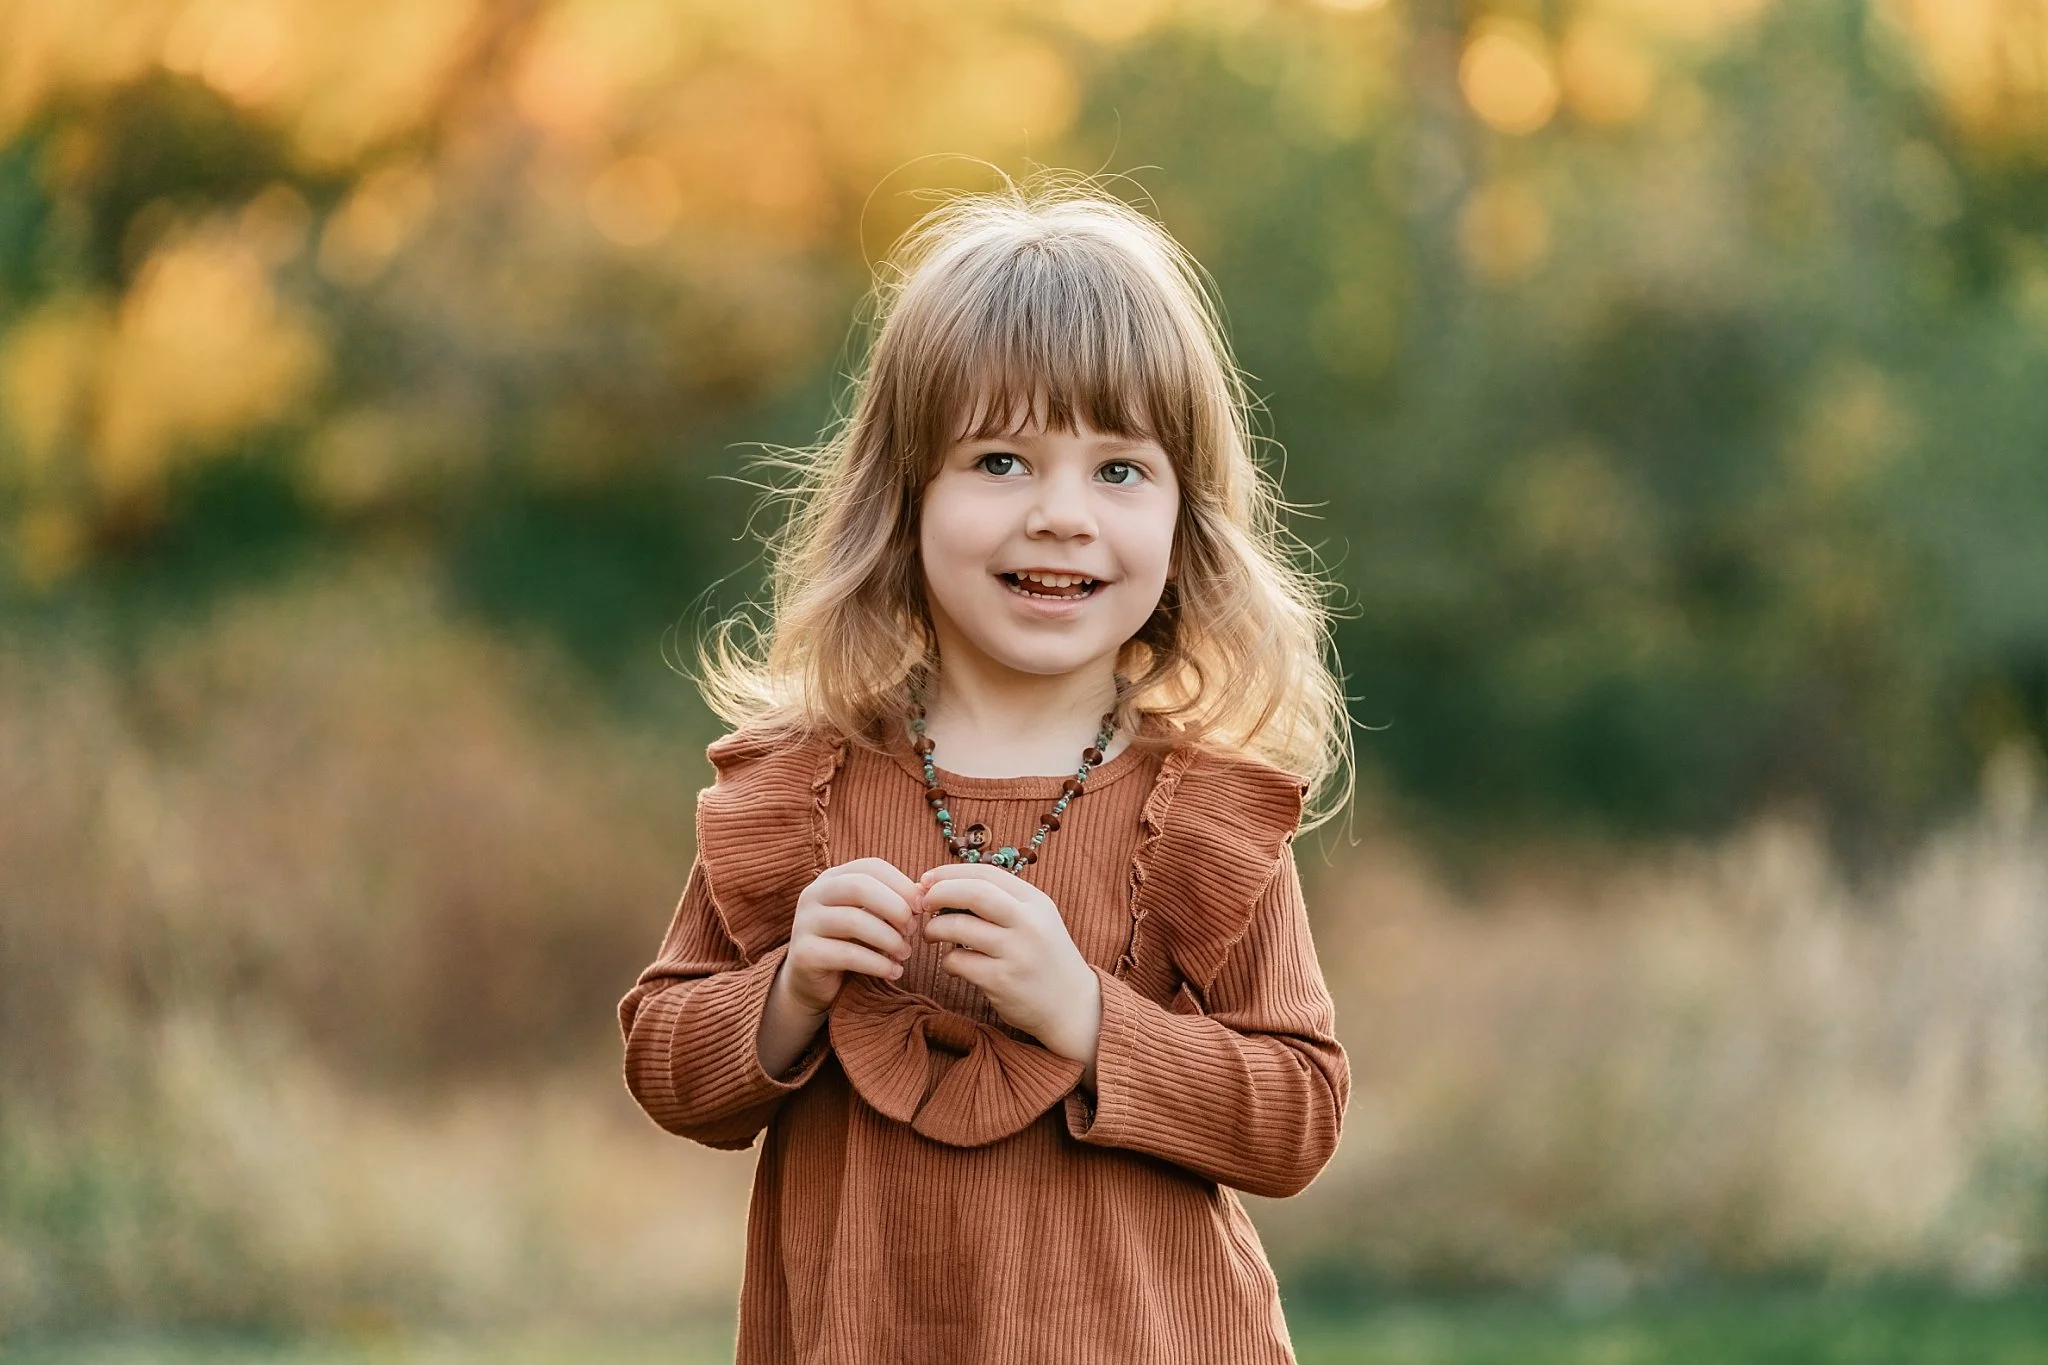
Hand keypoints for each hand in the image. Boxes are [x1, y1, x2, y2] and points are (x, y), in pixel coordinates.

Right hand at [779, 857, 922, 1015]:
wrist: (814, 983)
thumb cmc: (850, 944)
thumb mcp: (872, 918)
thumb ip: (894, 902)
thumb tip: (925, 891)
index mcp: (831, 878)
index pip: (871, 867)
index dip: (901, 884)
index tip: (921, 907)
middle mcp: (813, 894)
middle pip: (860, 887)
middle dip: (895, 908)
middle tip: (912, 930)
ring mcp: (804, 923)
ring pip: (855, 921)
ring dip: (890, 939)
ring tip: (905, 954)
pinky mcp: (804, 953)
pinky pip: (848, 954)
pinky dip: (878, 964)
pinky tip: (894, 972)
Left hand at [917, 863, 1101, 1066]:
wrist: (1072, 1006)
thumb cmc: (1044, 957)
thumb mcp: (1035, 919)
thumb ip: (1000, 901)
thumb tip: (944, 886)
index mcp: (1036, 901)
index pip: (986, 873)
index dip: (950, 872)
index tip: (928, 880)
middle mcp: (1029, 923)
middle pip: (972, 892)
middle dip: (938, 893)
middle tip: (923, 903)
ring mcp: (1016, 952)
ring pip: (958, 927)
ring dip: (935, 929)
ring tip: (932, 935)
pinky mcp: (1002, 981)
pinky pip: (958, 962)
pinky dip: (947, 961)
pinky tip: (954, 965)